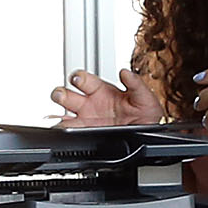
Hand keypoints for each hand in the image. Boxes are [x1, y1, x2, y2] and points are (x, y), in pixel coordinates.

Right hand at [51, 67, 165, 126]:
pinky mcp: (85, 134)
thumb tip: (125, 72)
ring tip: (63, 118)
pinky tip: (62, 130)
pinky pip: (68, 131)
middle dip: (61, 93)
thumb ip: (135, 84)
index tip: (78, 80)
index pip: (83, 79)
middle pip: (66, 94)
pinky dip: (61, 130)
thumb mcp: (145, 97)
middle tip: (64, 96)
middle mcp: (90, 103)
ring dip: (57, 114)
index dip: (78, 77)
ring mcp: (86, 119)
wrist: (150, 135)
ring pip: (62, 113)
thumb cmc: (147, 115)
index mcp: (102, 91)